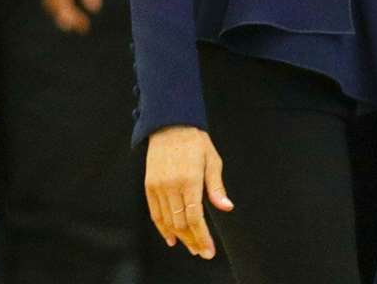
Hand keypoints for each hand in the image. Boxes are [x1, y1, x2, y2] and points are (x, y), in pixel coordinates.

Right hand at [41, 0, 107, 32]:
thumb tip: (94, 7)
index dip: (67, 14)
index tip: (78, 25)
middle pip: (53, 4)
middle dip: (66, 18)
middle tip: (83, 27)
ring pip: (50, 1)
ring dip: (62, 13)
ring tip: (81, 23)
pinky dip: (59, 5)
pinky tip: (73, 11)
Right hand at [145, 125, 232, 258]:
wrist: (170, 125)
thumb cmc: (195, 142)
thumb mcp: (212, 160)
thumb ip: (217, 187)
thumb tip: (226, 207)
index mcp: (190, 179)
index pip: (195, 217)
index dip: (202, 236)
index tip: (208, 250)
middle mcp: (171, 185)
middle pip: (181, 223)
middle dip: (192, 240)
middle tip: (202, 252)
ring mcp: (158, 187)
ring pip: (167, 221)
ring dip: (179, 237)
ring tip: (190, 247)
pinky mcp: (149, 186)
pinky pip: (155, 213)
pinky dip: (162, 228)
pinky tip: (170, 238)